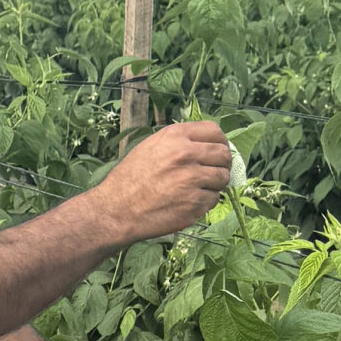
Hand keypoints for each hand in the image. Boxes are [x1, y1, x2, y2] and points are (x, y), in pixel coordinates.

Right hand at [82, 121, 230, 242]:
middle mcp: (186, 154)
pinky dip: (204, 202)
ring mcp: (192, 179)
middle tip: (211, 173)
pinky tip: (187, 203)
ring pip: (222, 178)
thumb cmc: (131, 178)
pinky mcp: (195, 203)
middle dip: (221, 164)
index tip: (217, 152)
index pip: (215, 131)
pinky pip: (213, 199)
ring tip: (196, 189)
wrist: (117, 209)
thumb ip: (180, 142)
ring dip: (214, 185)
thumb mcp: (151, 147)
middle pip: (224, 155)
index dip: (220, 142)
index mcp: (175, 136)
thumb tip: (208, 145)